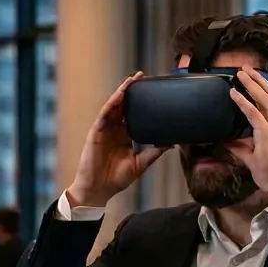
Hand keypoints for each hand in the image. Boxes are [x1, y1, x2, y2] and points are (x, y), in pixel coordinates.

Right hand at [65, 72, 166, 209]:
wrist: (98, 190)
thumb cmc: (116, 179)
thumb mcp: (140, 164)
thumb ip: (154, 153)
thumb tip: (172, 143)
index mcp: (124, 136)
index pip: (133, 114)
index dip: (141, 102)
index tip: (152, 90)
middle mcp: (114, 130)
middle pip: (123, 105)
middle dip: (131, 90)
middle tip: (142, 76)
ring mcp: (104, 130)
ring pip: (113, 106)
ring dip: (121, 92)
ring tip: (131, 80)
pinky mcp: (96, 133)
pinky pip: (104, 115)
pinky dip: (112, 104)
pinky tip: (119, 95)